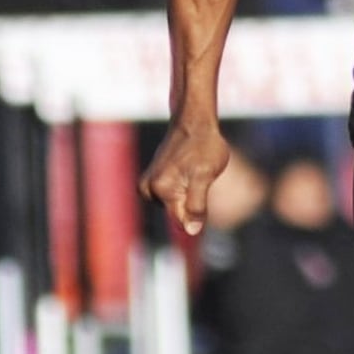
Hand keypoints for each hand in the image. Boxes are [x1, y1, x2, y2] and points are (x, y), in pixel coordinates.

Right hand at [139, 121, 231, 235]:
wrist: (193, 122)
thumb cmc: (204, 147)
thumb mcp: (206, 175)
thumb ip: (197, 204)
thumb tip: (191, 231)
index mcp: (161, 190)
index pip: (182, 220)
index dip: (199, 215)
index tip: (205, 194)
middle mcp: (149, 190)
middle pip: (177, 212)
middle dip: (192, 201)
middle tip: (200, 177)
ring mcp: (147, 184)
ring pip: (175, 203)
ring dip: (188, 194)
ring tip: (194, 172)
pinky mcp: (150, 179)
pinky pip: (170, 195)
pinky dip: (182, 188)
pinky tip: (188, 171)